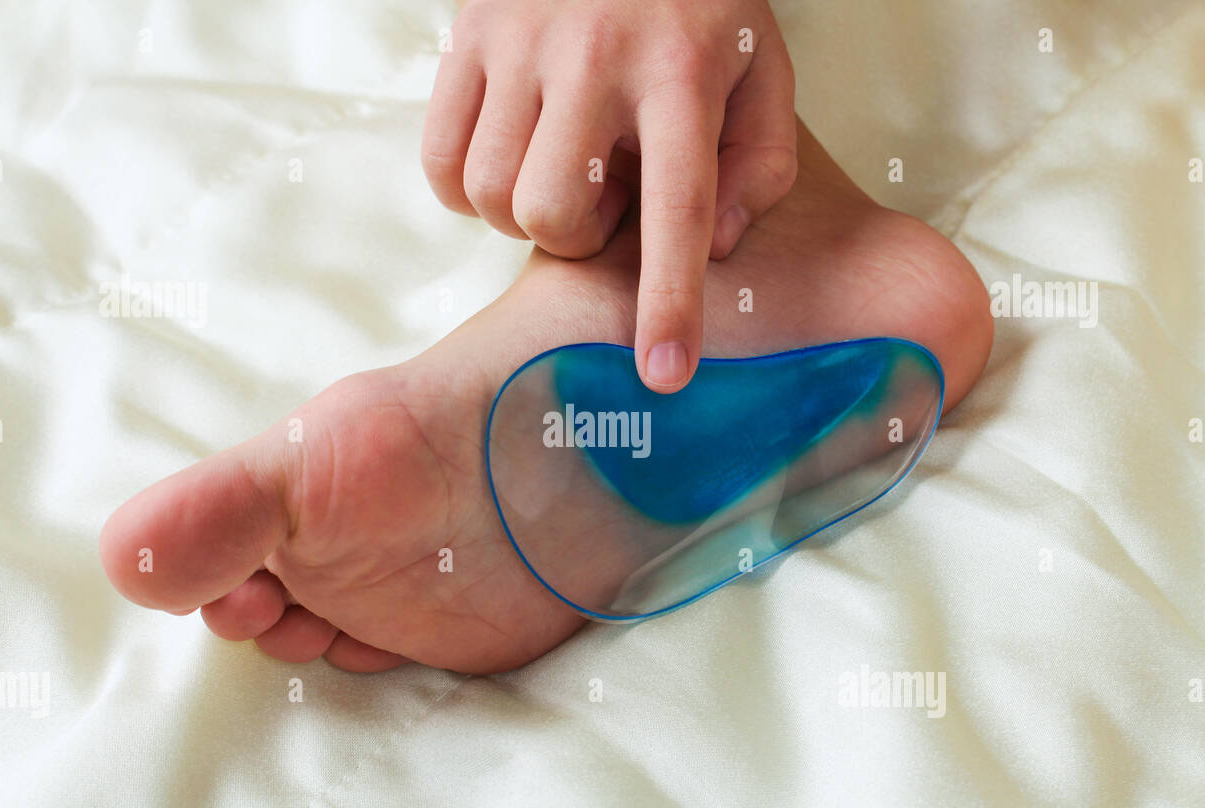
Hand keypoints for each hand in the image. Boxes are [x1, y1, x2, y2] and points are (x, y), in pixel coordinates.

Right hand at [421, 0, 796, 390]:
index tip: (663, 374)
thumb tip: (715, 247)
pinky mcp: (467, 36)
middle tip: (605, 195)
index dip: (670, 301)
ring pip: (491, 197)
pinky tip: (514, 154)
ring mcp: (519, 42)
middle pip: (553, 217)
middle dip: (579, 237)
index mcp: (684, 72)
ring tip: (564, 164)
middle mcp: (595, 56)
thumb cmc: (698, 9)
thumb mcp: (762, 71)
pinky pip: (441, 163)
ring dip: (527, 212)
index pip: (679, 210)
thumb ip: (763, 163)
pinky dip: (470, 188)